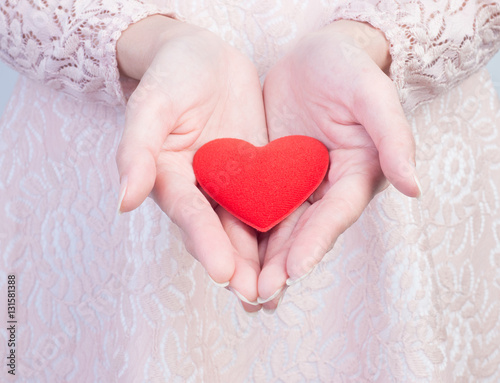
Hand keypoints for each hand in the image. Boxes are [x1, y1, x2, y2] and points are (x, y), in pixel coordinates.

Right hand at [116, 16, 266, 311]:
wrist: (205, 56)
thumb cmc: (173, 75)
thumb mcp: (152, 105)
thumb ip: (137, 150)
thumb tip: (123, 202)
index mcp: (172, 178)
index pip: (191, 215)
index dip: (206, 243)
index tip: (223, 272)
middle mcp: (202, 188)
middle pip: (220, 232)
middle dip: (238, 266)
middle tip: (257, 296)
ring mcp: (232, 183)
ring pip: (248, 225)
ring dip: (263, 259)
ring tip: (279, 289)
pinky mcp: (258, 172)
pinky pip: (272, 200)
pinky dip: (283, 226)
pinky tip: (300, 249)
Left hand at [258, 20, 420, 310]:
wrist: (316, 57)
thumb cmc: (349, 70)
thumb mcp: (373, 96)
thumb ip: (393, 138)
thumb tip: (414, 187)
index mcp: (354, 176)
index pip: (335, 215)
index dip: (316, 242)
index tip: (294, 269)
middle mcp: (325, 188)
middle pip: (303, 232)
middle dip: (282, 263)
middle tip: (258, 293)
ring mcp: (295, 184)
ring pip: (277, 226)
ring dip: (259, 258)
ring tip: (238, 287)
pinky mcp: (269, 174)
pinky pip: (254, 203)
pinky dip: (241, 227)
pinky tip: (223, 248)